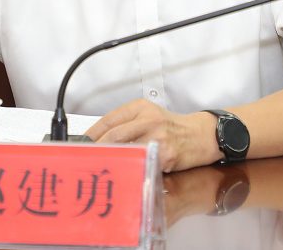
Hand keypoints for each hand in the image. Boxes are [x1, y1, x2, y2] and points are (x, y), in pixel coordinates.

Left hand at [85, 99, 221, 172]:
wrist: (201, 135)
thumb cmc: (172, 127)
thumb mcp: (149, 116)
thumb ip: (127, 124)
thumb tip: (101, 140)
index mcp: (140, 108)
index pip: (109, 119)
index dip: (92, 134)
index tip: (82, 145)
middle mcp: (148, 119)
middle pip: (114, 135)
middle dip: (97, 149)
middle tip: (86, 160)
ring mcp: (156, 136)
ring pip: (125, 149)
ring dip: (111, 161)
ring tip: (100, 169)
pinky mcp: (165, 154)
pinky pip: (142, 163)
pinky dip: (131, 169)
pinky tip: (122, 175)